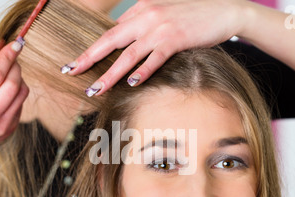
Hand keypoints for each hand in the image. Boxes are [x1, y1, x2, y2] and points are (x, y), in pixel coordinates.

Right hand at [0, 40, 28, 163]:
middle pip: (12, 84)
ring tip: (9, 74)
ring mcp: (3, 125)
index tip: (15, 44)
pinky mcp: (12, 128)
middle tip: (12, 56)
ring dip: (19, 77)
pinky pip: (22, 103)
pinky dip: (17, 91)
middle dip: (15, 65)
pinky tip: (7, 91)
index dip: (7, 57)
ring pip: (22, 92)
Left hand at [63, 0, 247, 95]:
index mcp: (140, 10)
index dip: (92, 49)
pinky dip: (142, 71)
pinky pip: (154, 58)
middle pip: (111, 41)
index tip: (76, 62)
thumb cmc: (193, 14)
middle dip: (89, 58)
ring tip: (95, 89)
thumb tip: (125, 38)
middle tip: (71, 72)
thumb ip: (143, 24)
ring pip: (128, 54)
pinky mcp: (176, 39)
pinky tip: (131, 83)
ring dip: (110, 73)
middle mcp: (146, 17)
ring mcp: (160, 28)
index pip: (111, 32)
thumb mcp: (163, 13)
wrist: (224, 10)